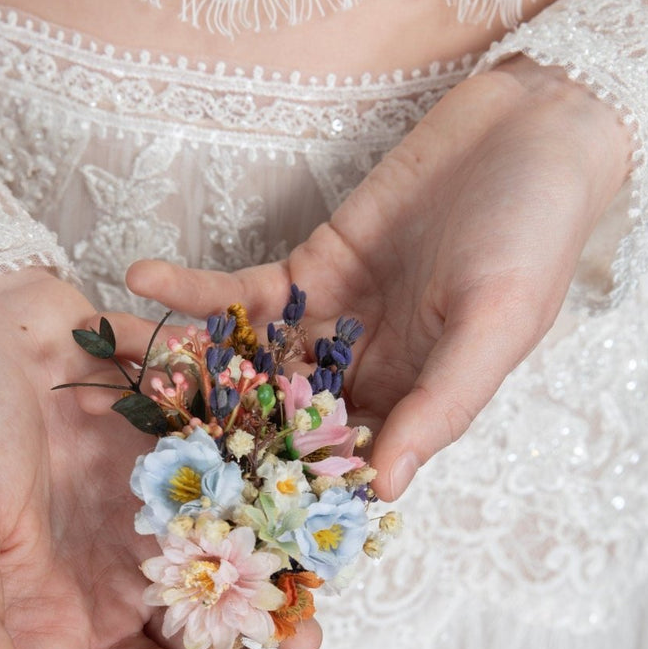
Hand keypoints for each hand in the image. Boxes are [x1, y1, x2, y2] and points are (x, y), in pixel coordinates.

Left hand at [126, 57, 631, 499]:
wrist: (530, 130)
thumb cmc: (534, 235)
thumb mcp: (497, 326)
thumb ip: (441, 405)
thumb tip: (386, 490)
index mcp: (411, 410)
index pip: (334, 472)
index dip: (275, 497)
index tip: (210, 519)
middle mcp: (362, 380)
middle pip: (270, 425)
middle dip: (201, 433)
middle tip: (125, 441)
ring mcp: (327, 326)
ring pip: (241, 362)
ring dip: (179, 360)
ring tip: (113, 356)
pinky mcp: (306, 269)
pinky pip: (236, 290)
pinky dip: (191, 287)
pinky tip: (140, 278)